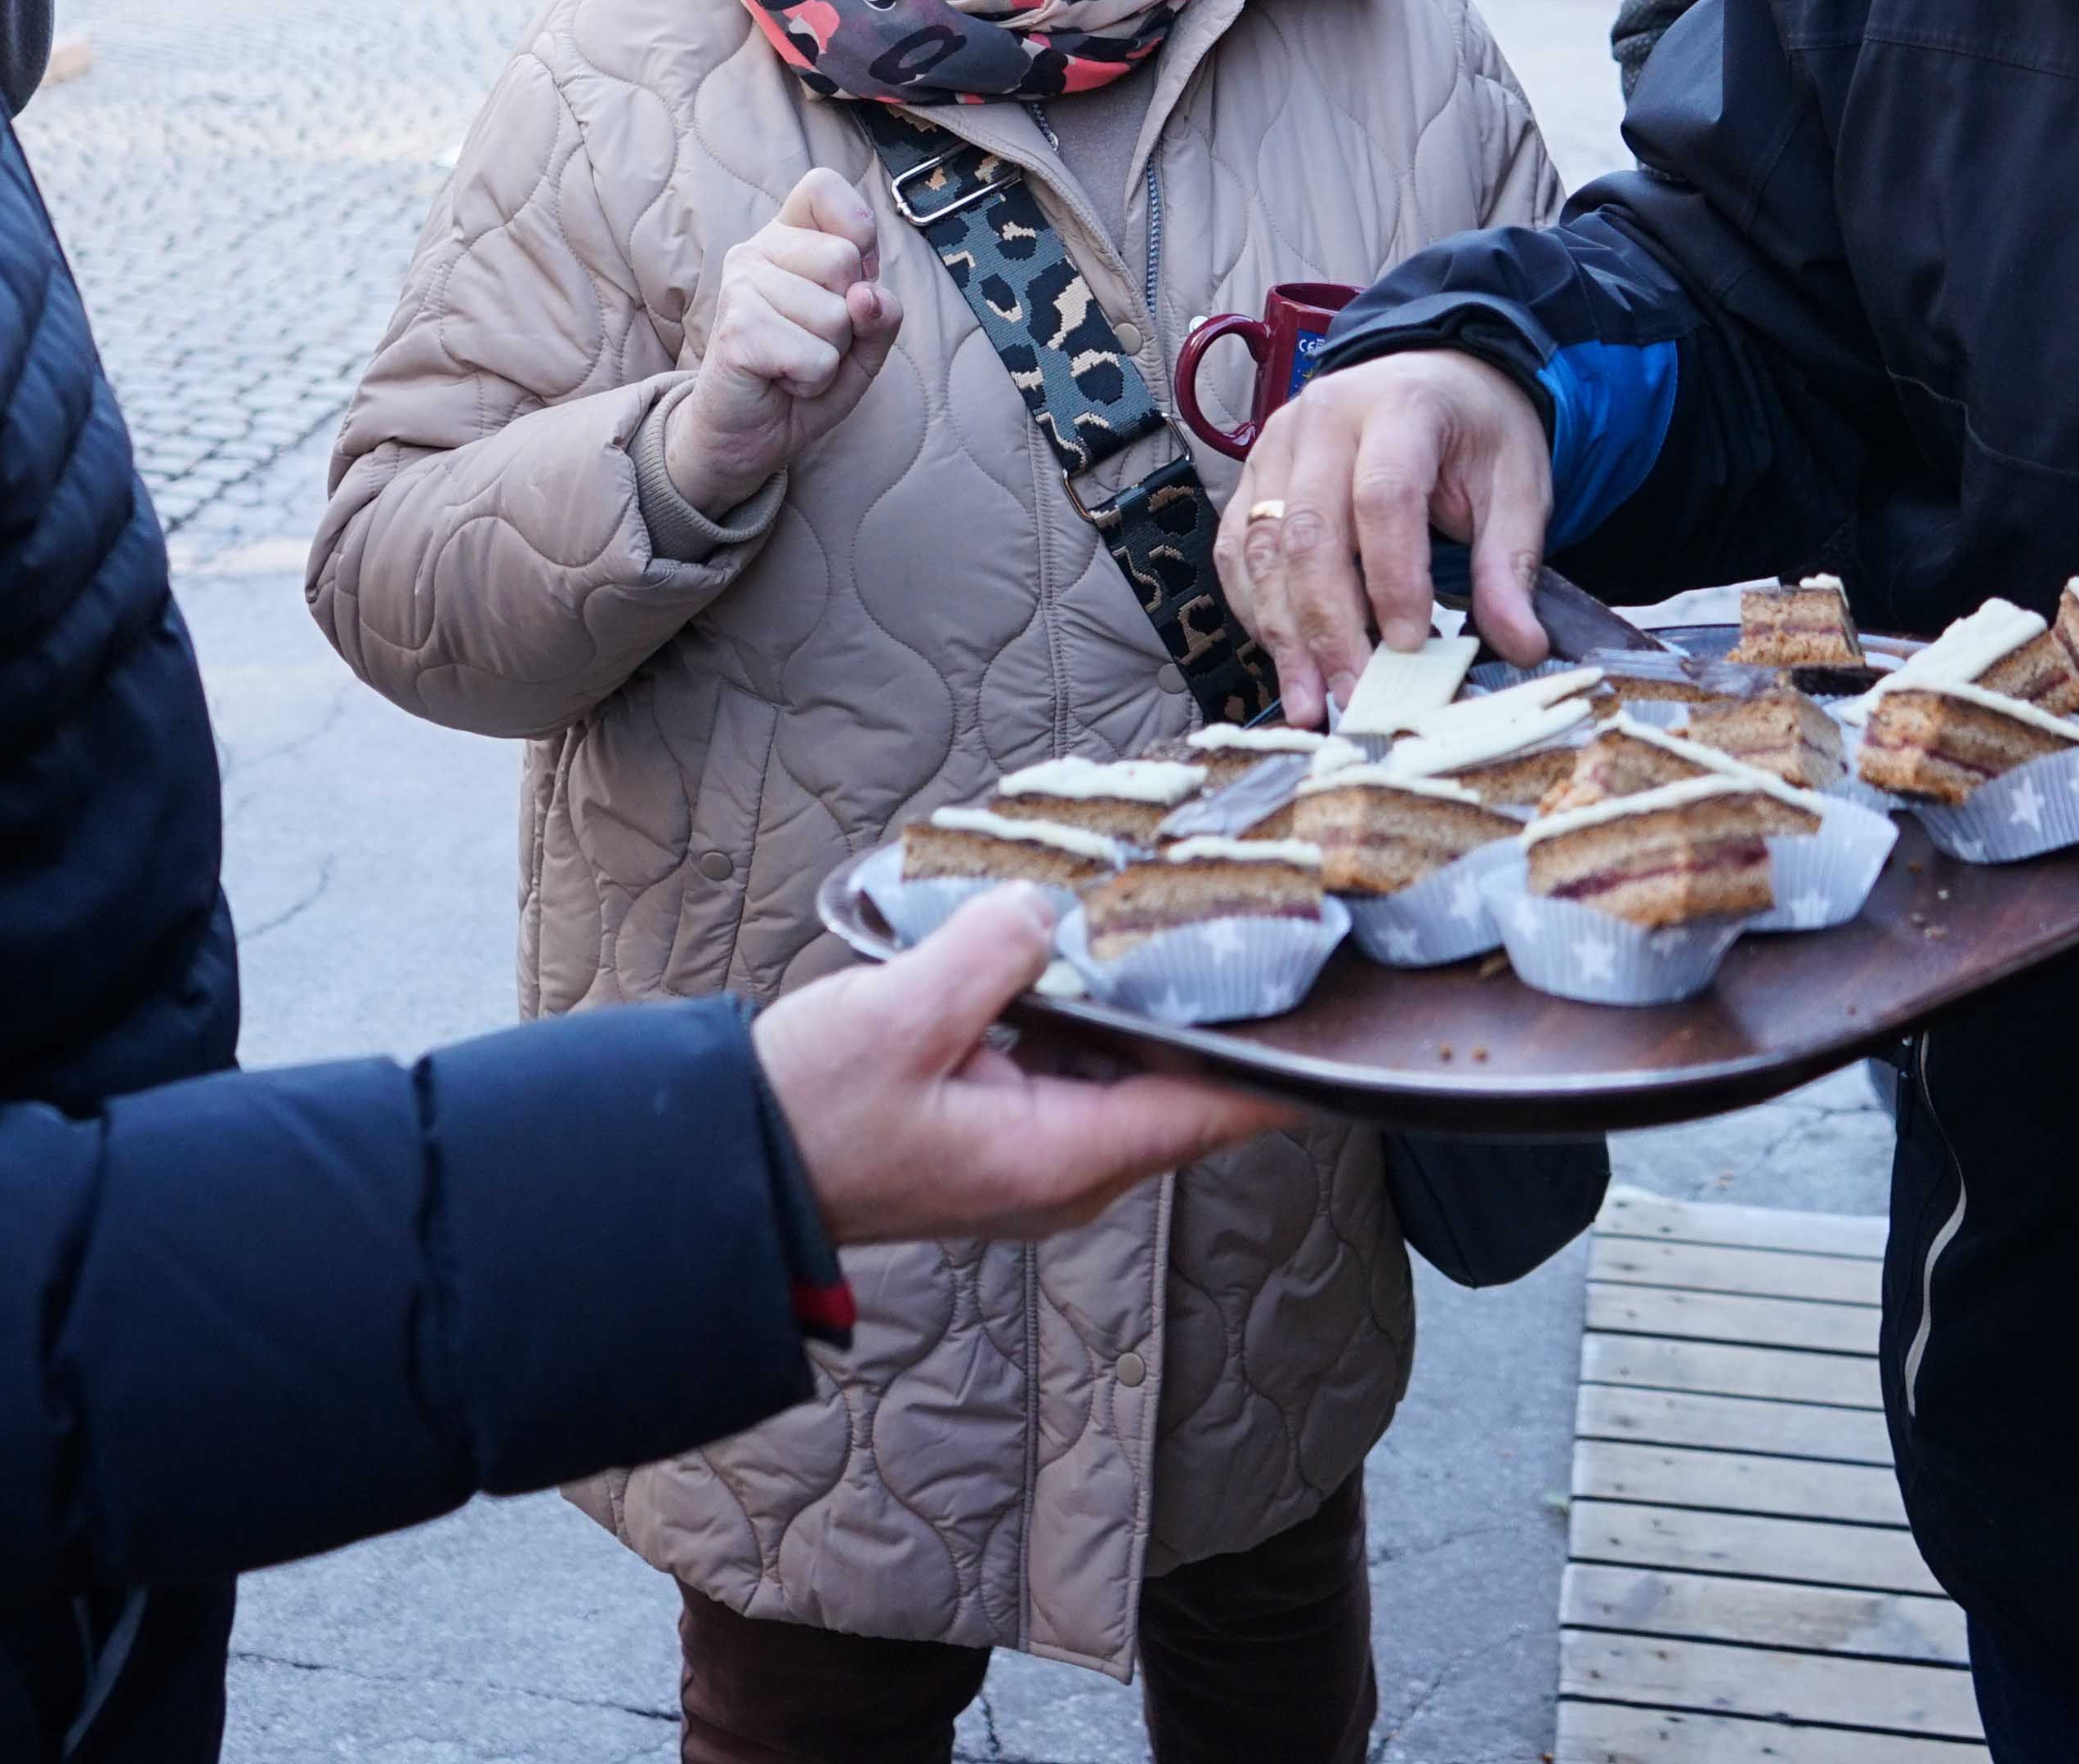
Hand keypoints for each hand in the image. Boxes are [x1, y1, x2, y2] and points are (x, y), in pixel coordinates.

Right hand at [665, 170, 899, 520]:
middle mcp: (757, 250)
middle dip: (849, 318)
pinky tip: (782, 379)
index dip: (856, 228)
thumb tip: (868, 297)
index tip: (847, 278)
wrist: (746, 434)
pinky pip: (815, 357)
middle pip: (845, 260)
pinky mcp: (737, 330)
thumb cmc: (804, 375)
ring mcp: (741, 286)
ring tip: (795, 362)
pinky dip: (812, 381)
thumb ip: (883, 315)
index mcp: (787, 238)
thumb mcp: (863, 345)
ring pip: (836, 316)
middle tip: (813, 339)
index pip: (824, 187)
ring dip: (830, 356)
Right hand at [754, 894, 1301, 1244]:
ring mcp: (1034, 1154)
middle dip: (1219, 1016)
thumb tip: (1044, 909)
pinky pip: (1078, 1068)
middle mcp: (1065, 1169)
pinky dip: (1096, 1016)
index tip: (1344, 1021)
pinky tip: (1087, 950)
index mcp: (1059, 1157)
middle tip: (1264, 926)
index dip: (1281, 1068)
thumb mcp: (901, 1018)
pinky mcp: (1002, 1130)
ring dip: (1151, 1008)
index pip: (1207, 1114)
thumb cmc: (813, 1110)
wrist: (734, 1165)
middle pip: (1181, 1092)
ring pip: (1130, 1074)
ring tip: (1186, 921)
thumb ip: (989, 955)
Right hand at [1219, 350, 1551, 724]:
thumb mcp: (1517, 486)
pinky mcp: (1253, 475)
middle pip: (1308, 530)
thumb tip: (1521, 646)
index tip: (1408, 645)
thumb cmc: (1475, 432)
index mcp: (1400, 406)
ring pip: (1260, 548)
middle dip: (1327, 626)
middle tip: (1354, 695)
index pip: (1384, 496)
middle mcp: (1324, 418)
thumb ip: (1510, 565)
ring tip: (1309, 699)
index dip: (1392, 576)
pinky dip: (1255, 609)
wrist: (1434, 376)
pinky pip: (1235, 550)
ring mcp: (1277, 445)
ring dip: (1282, 632)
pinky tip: (1285, 657)